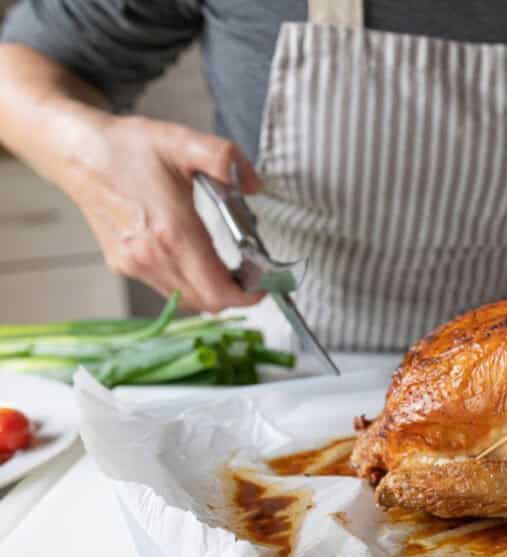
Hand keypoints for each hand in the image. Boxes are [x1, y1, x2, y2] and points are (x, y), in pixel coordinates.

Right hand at [63, 115, 264, 311]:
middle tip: (252, 275)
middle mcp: (152, 256)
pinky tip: (196, 260)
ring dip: (211, 291)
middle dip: (236, 294)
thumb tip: (254, 185)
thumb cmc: (130, 147)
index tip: (265, 284)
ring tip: (228, 269)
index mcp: (173, 231)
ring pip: (186, 300)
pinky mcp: (123, 265)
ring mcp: (135, 264)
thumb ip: (225, 159)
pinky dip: (188, 284)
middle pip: (207, 302)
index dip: (249, 295)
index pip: (218, 290)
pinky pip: (166, 289)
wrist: (78, 152)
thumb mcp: (184, 141)